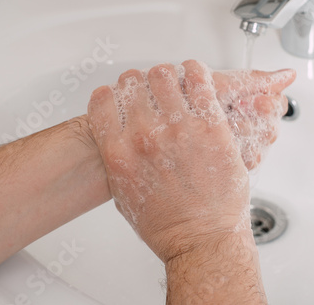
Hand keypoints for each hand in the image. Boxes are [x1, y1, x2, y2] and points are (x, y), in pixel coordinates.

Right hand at [87, 60, 294, 262]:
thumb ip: (117, 158)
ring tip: (176, 87)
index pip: (102, 100)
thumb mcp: (123, 193)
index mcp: (118, 151)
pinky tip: (196, 80)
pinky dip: (196, 73)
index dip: (113, 95)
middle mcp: (145, 135)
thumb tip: (118, 135)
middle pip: (133, 82)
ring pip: (164, 74)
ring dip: (168, 77)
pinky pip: (200, 80)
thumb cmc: (166, 224)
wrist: (202, 239)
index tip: (122, 97)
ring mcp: (179, 128)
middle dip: (140, 85)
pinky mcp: (210, 126)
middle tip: (152, 93)